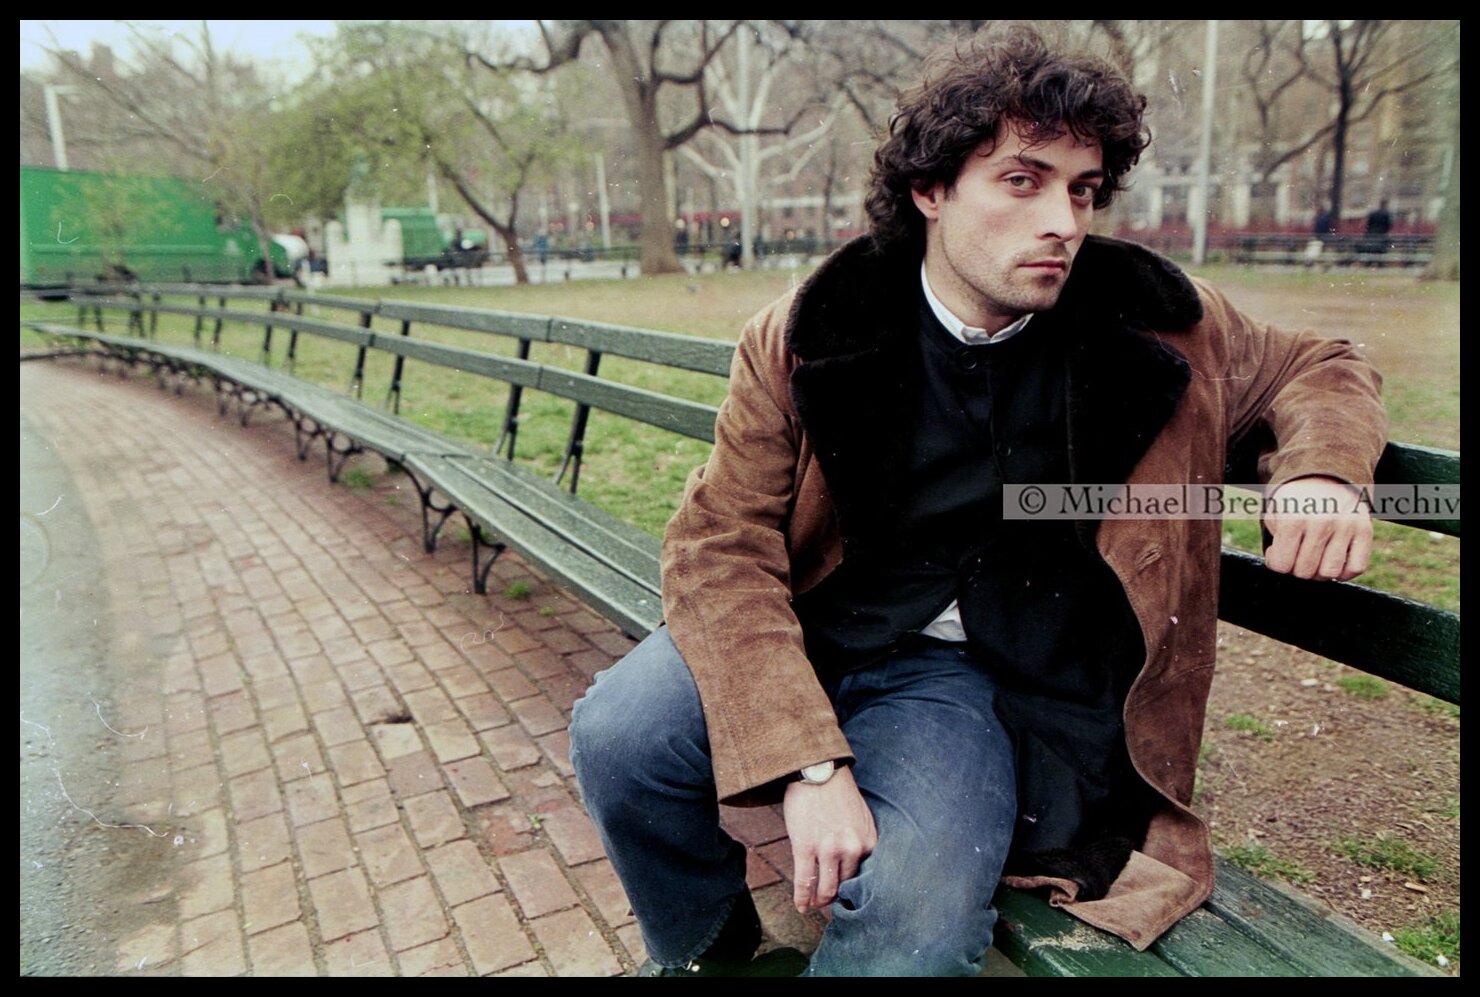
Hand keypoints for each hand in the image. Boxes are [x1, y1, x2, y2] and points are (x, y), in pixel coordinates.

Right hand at [782, 765, 876, 913]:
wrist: (816, 769)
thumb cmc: (837, 790)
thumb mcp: (860, 816)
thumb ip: (860, 841)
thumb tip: (853, 864)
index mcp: (867, 842)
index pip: (861, 876)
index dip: (850, 887)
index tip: (843, 894)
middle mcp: (851, 849)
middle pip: (843, 885)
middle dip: (834, 896)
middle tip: (827, 902)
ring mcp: (827, 849)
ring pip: (824, 888)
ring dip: (818, 901)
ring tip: (813, 906)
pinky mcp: (805, 847)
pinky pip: (804, 882)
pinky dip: (801, 898)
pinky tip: (800, 906)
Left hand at [1263, 476, 1372, 580]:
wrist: (1324, 477)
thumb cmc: (1294, 503)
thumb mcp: (1274, 516)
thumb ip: (1276, 544)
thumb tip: (1284, 569)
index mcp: (1293, 519)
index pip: (1281, 565)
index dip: (1277, 562)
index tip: (1278, 550)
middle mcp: (1322, 523)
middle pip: (1305, 572)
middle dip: (1297, 568)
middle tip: (1297, 552)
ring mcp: (1346, 527)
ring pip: (1330, 573)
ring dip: (1319, 572)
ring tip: (1314, 557)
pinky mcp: (1365, 531)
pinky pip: (1356, 568)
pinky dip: (1344, 571)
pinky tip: (1333, 560)